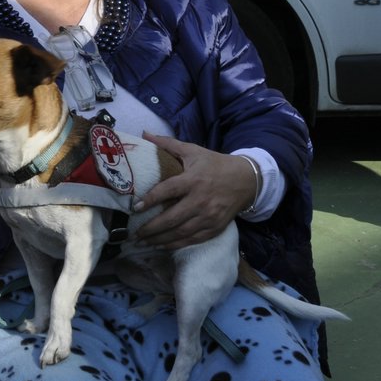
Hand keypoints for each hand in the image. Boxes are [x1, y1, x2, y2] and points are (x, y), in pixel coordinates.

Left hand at [133, 134, 256, 249]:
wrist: (246, 180)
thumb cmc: (215, 164)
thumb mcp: (193, 151)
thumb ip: (168, 144)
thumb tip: (144, 133)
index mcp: (194, 179)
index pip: (168, 190)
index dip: (150, 200)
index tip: (135, 208)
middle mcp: (201, 200)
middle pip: (172, 218)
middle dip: (151, 228)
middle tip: (134, 234)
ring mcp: (209, 216)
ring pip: (180, 232)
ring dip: (160, 239)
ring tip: (143, 242)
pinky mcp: (215, 227)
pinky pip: (192, 240)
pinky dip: (175, 245)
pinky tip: (161, 246)